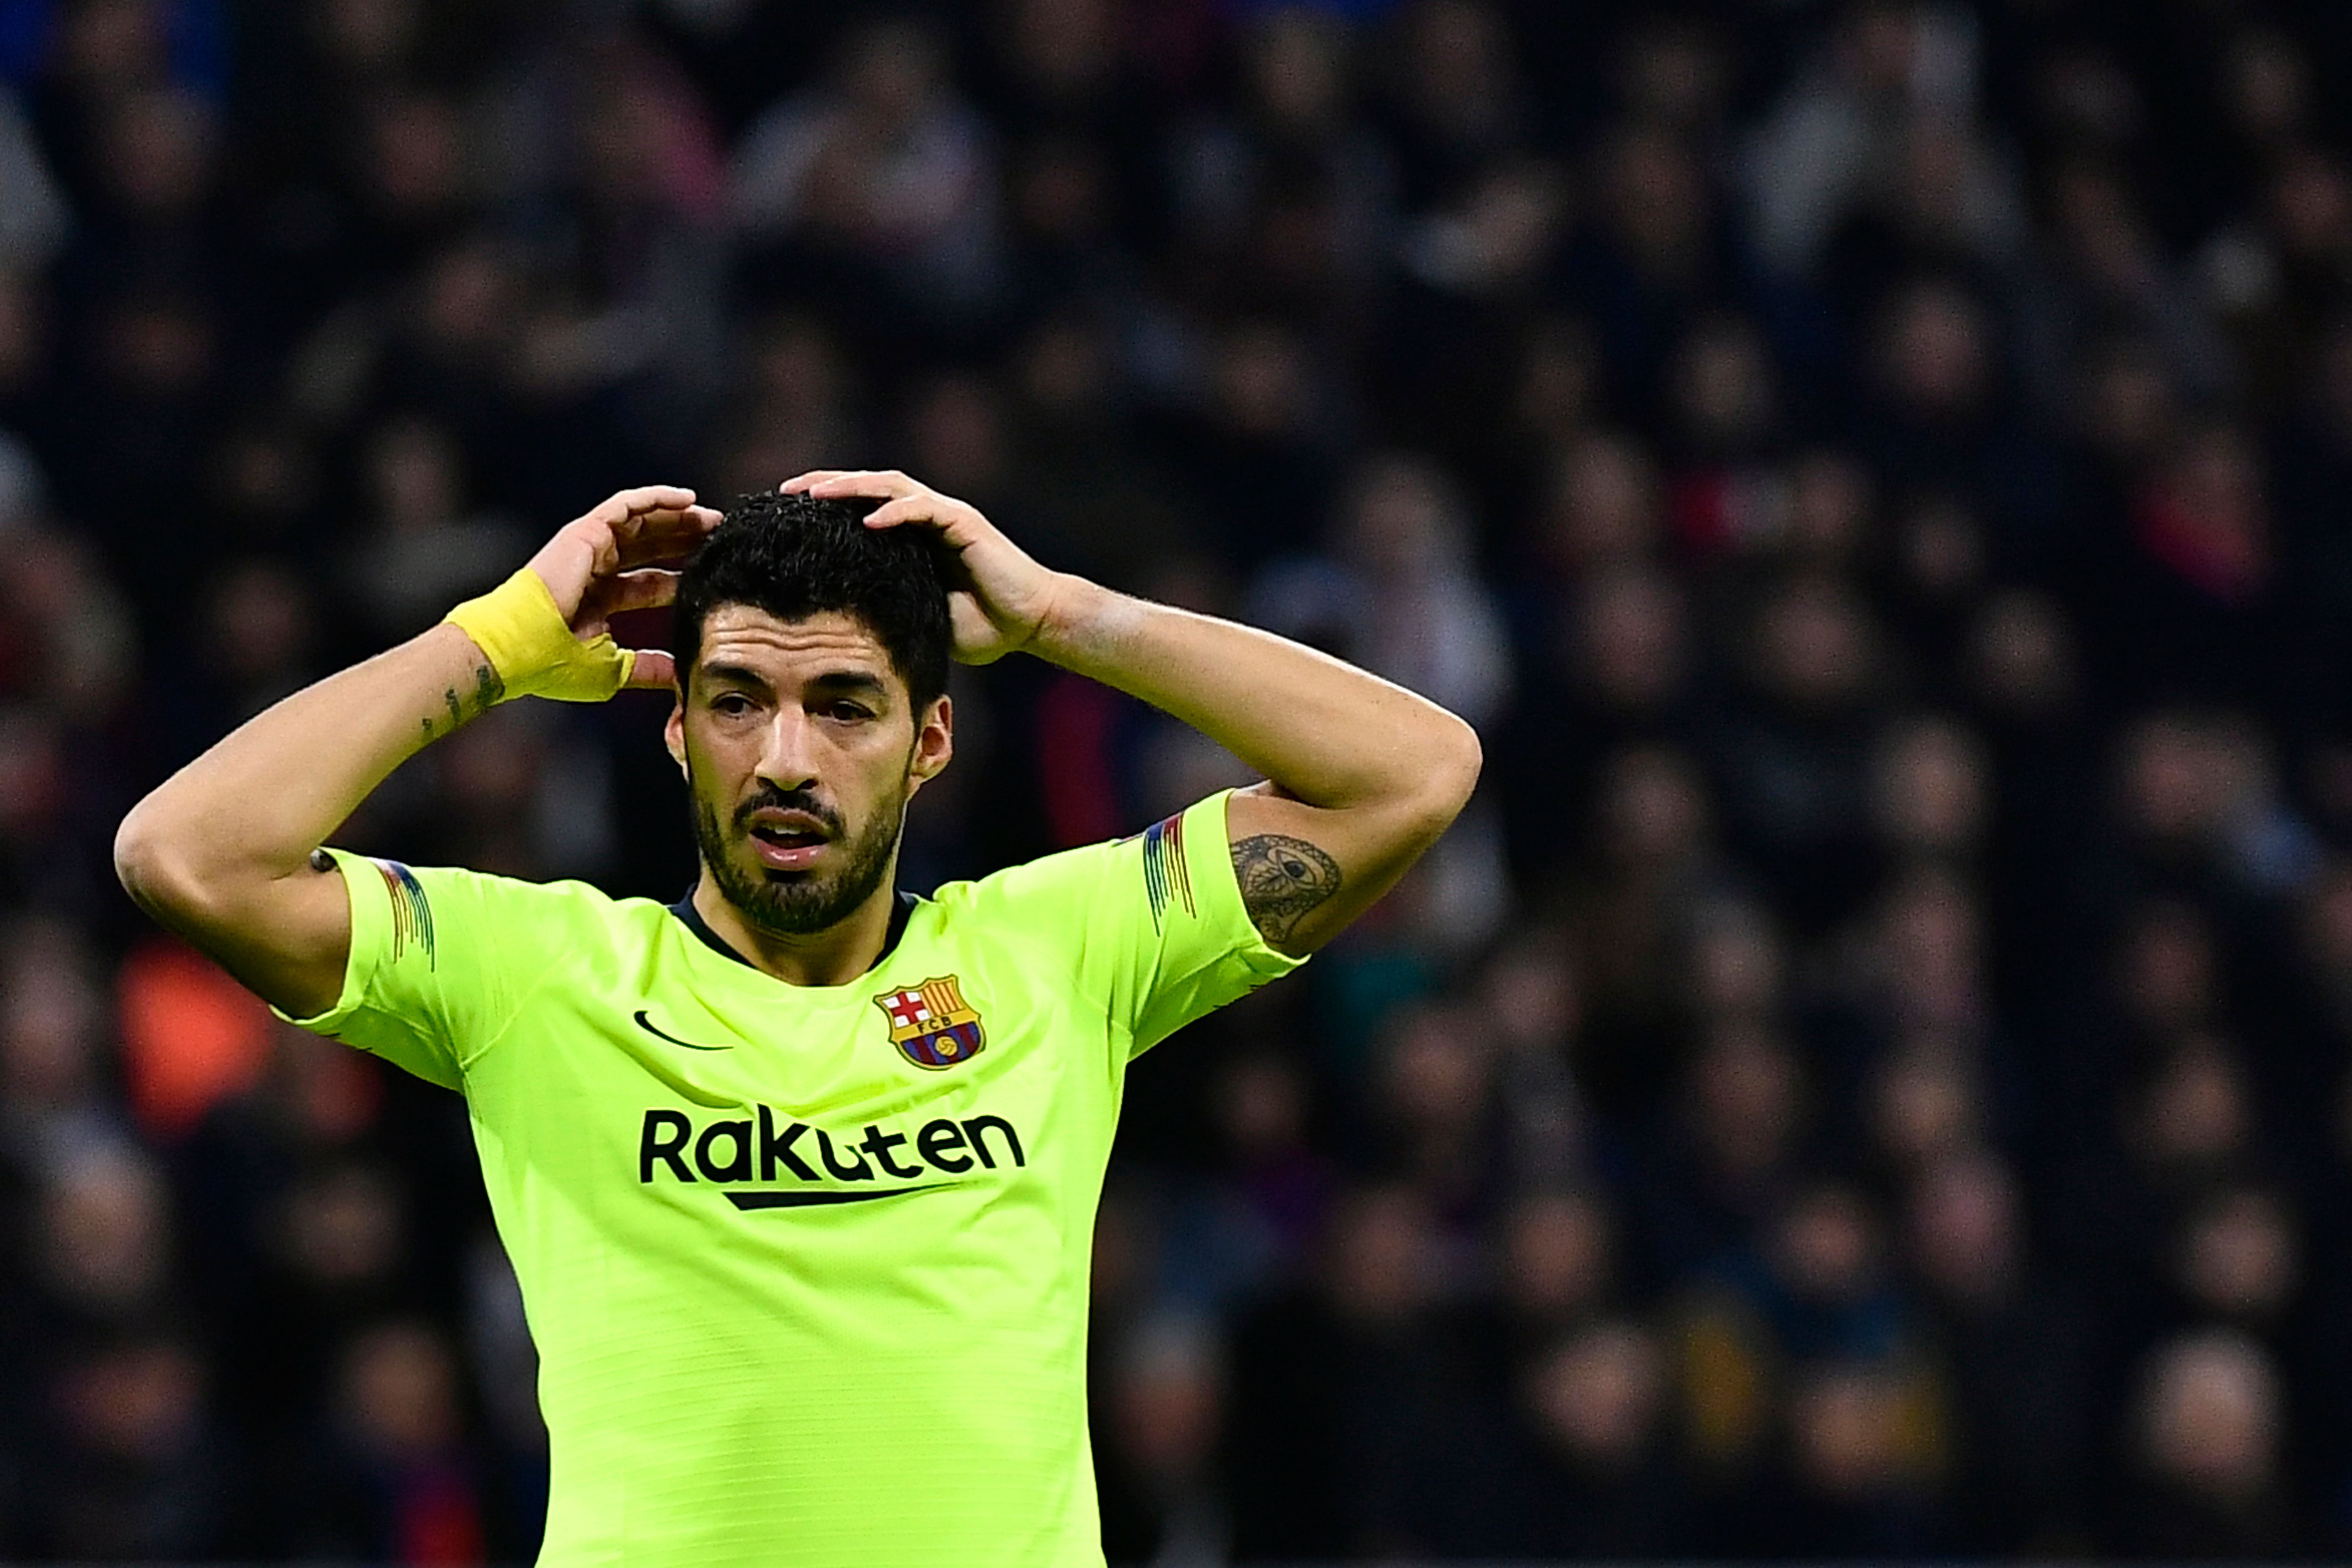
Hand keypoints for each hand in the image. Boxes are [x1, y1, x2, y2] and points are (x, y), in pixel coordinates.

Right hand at [524, 486, 722, 687]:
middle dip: (685, 541)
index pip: (650, 581)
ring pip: (642, 522)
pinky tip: (686, 498)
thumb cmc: (553, 662)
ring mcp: (590, 548)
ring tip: (711, 516)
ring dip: (678, 517)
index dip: (680, 576)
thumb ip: (647, 669)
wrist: (517, 649)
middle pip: (651, 547)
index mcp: (601, 599)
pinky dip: (655, 498)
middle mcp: (597, 569)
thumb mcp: (612, 670)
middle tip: (720, 537)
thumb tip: (681, 678)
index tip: (713, 574)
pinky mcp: (586, 532)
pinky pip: (626, 506)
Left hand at [783, 471, 1063, 664]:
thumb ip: (890, 608)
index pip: (859, 510)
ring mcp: (945, 516)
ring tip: (815, 494)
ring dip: (851, 487)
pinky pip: (923, 509)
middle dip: (826, 485)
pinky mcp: (965, 523)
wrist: (1031, 621)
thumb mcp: (920, 618)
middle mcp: (925, 518)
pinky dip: (894, 512)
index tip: (784, 517)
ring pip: (890, 487)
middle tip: (785, 490)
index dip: (823, 508)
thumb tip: (840, 627)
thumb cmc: (984, 627)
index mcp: (912, 537)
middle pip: (868, 487)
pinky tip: (867, 520)